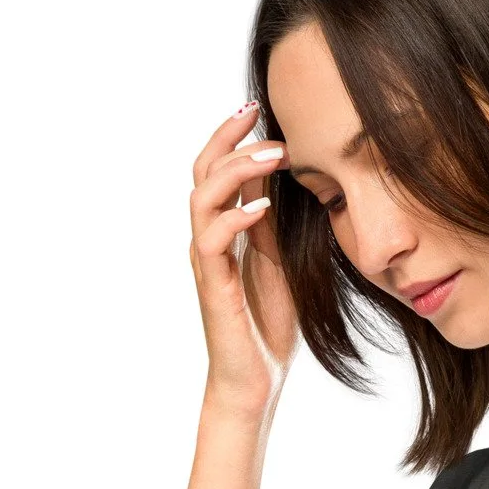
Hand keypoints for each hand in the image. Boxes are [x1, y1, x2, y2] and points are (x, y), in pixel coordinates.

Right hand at [188, 100, 298, 414]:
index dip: (234, 135)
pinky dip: (236, 219)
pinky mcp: (213, 287)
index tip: (260, 108)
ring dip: (236, 171)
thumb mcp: (281, 259)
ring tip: (273, 157)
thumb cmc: (268, 324)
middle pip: (201, 171)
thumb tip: (286, 175)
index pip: (219, 169)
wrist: (255, 380)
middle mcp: (209, 239)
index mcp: (225, 230)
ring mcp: (207, 262)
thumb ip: (276, 220)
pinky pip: (212, 242)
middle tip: (258, 114)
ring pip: (202, 197)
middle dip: (228, 138)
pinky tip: (263, 208)